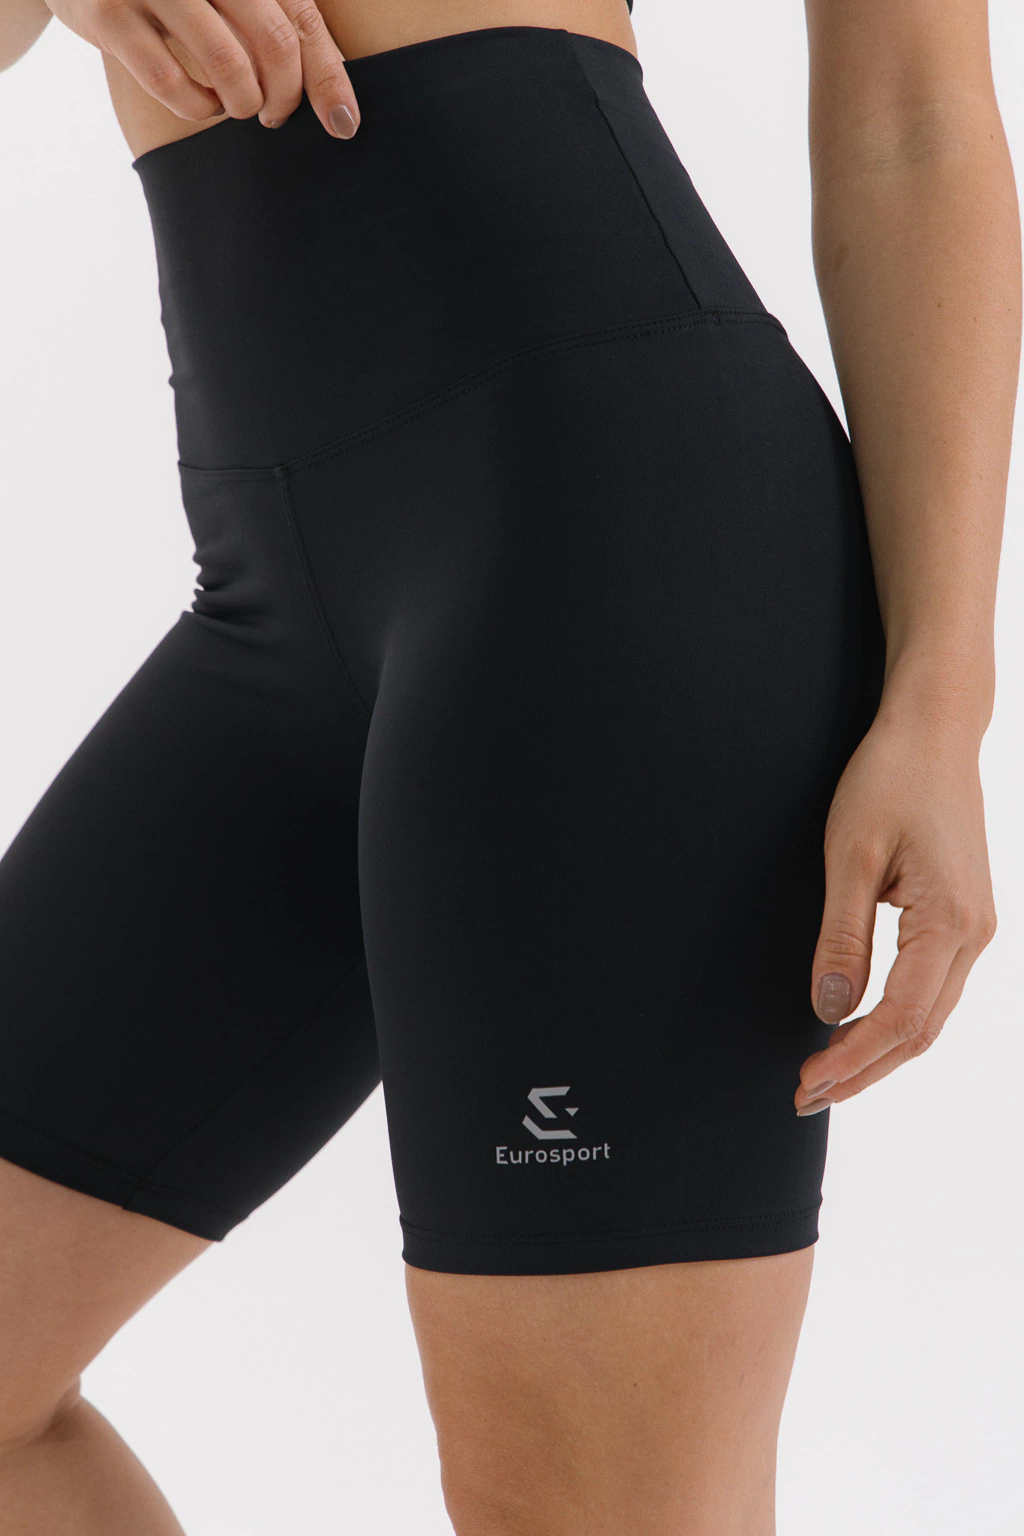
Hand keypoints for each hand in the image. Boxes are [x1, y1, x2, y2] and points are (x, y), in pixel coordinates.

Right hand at [46, 0, 358, 137]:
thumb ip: (268, 14)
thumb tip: (333, 85)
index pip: (302, 18)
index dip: (329, 77)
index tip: (344, 123)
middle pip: (276, 41)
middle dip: (285, 96)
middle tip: (275, 117)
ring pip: (228, 65)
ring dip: (242, 103)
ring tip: (236, 107)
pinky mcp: (110, 15)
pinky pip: (172, 83)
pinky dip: (198, 108)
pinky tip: (202, 103)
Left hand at [796, 702, 996, 1112]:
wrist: (934, 732)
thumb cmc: (890, 779)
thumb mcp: (852, 855)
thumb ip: (842, 936)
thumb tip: (828, 1009)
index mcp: (950, 921)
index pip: (900, 1017)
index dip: (852, 1056)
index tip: (808, 1080)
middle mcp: (975, 934)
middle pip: (921, 1032)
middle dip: (863, 1070)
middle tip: (805, 1095)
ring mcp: (975, 929)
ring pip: (930, 1017)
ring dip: (879, 1052)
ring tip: (827, 1077)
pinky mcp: (963, 919)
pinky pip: (934, 990)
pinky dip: (896, 1021)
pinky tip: (859, 1032)